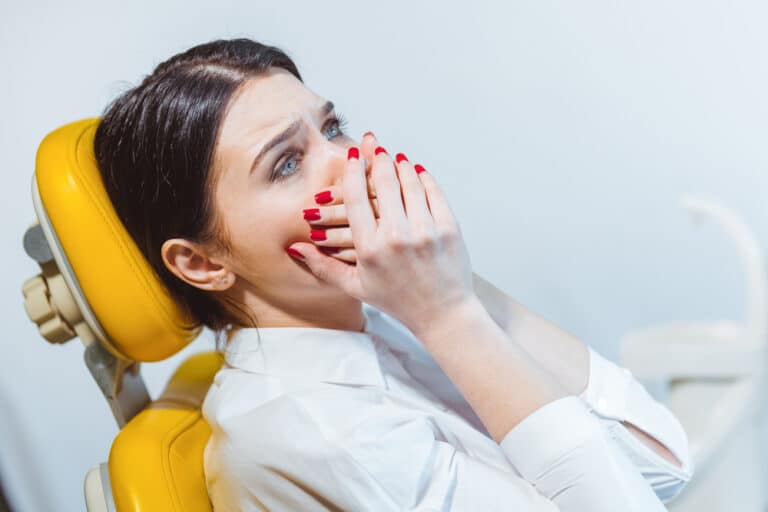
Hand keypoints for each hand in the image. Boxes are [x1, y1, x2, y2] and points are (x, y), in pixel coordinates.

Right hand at [287, 133, 476, 335]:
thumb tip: (294, 249)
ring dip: (401, 166)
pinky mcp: (448, 229)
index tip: (353, 156)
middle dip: (378, 160)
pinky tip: (418, 172)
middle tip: (375, 147)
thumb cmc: (397, 300)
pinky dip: (425, 179)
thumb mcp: (356, 286)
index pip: (356, 198)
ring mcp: (425, 232)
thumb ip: (323, 266)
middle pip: (384, 184)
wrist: (443, 313)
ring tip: (395, 157)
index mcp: (370, 249)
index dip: (353, 172)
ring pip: (410, 184)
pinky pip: (434, 194)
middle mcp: (396, 237)